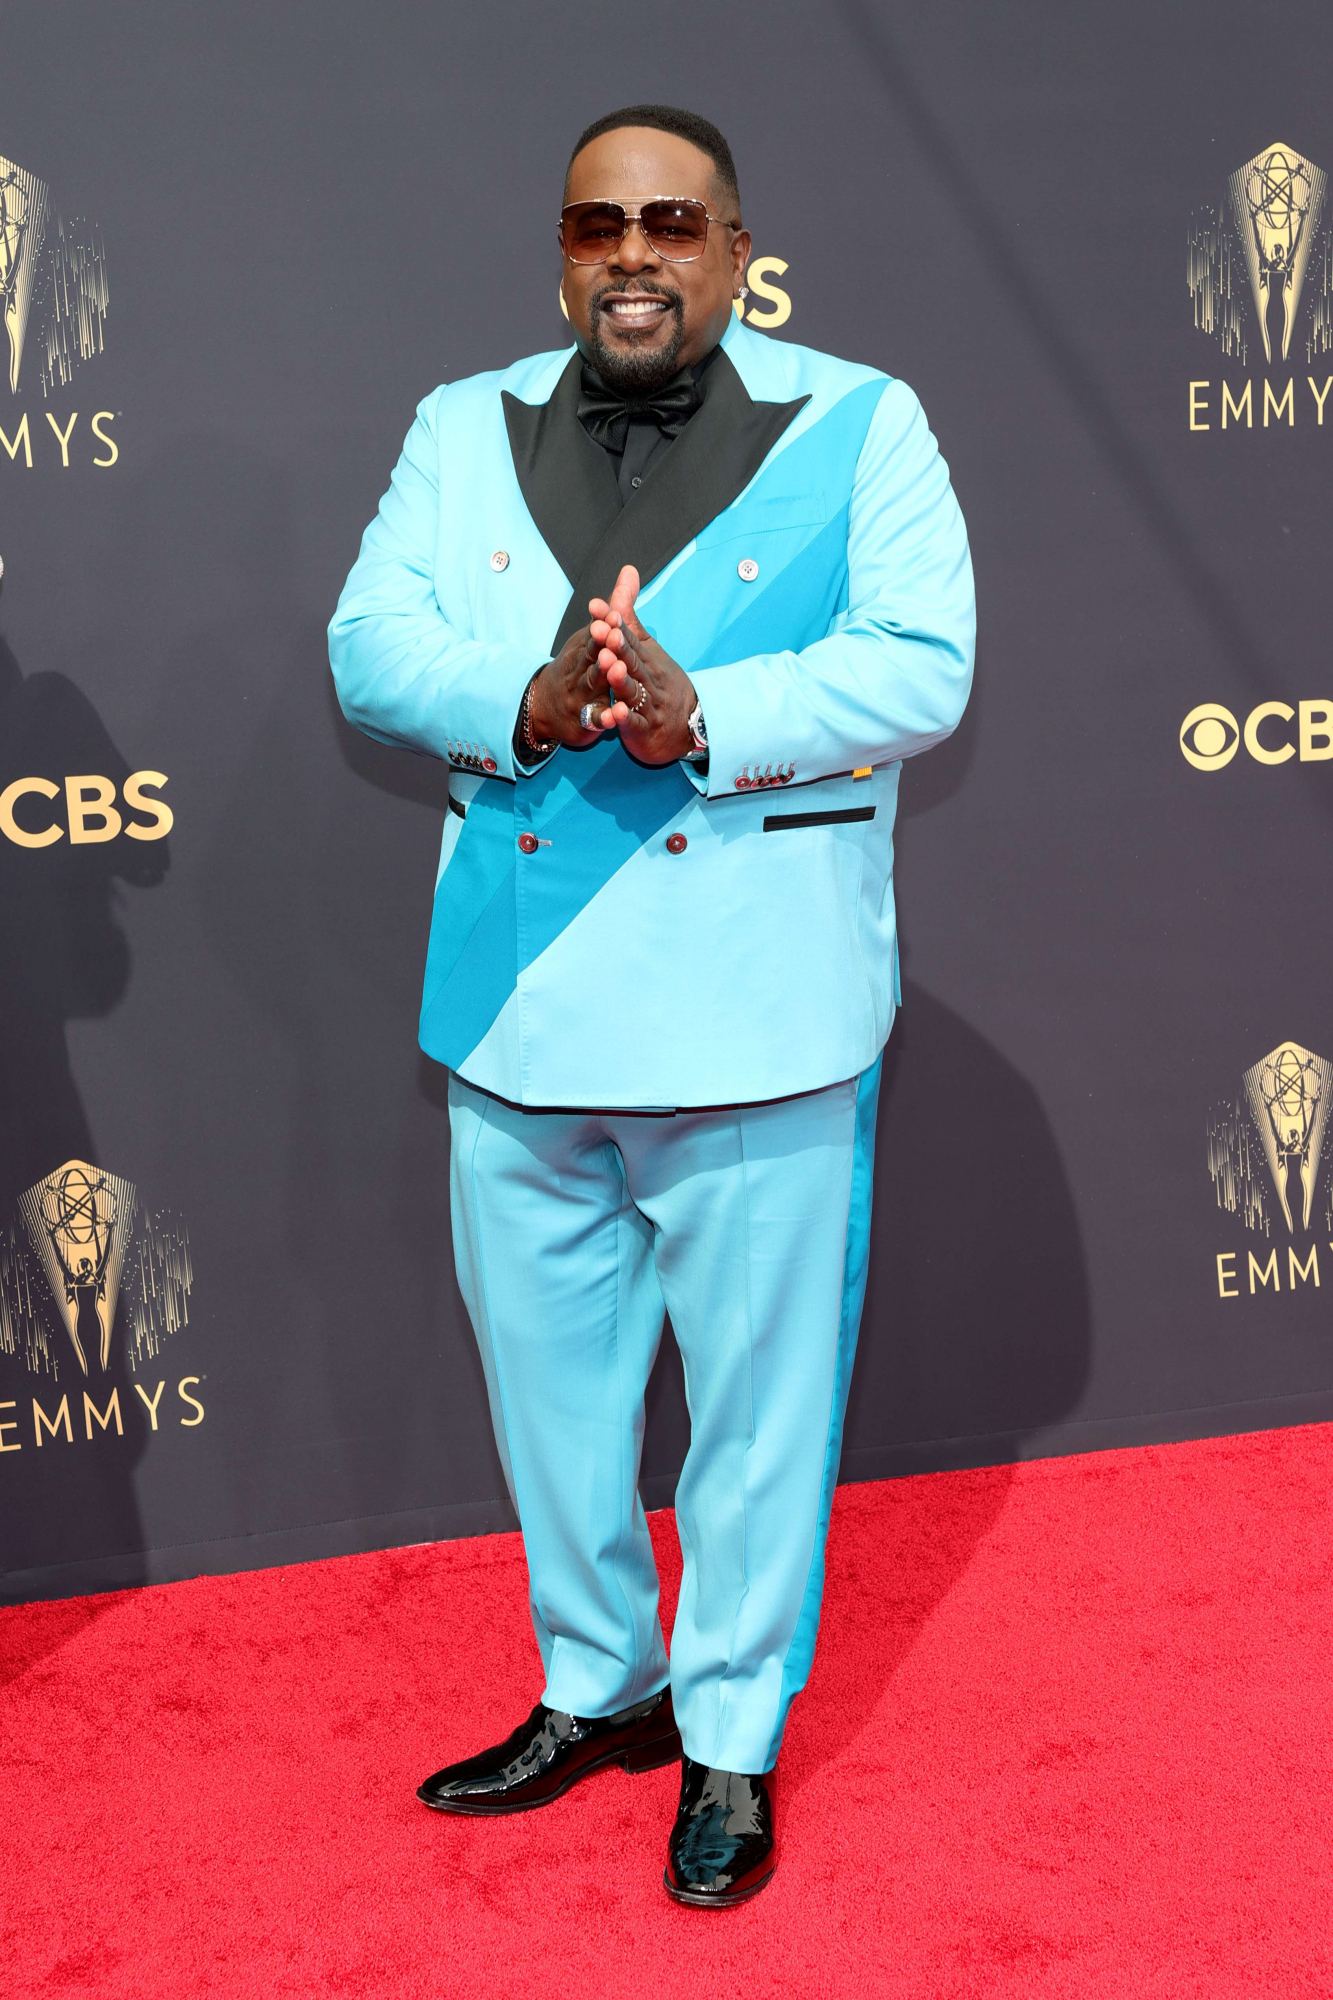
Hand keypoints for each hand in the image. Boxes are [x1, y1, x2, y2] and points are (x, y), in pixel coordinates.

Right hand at [524, 565, 639, 747]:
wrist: (544, 705)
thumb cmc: (577, 665)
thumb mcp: (593, 635)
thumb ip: (615, 606)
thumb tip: (631, 569)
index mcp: (585, 646)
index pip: (595, 631)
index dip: (603, 622)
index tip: (612, 612)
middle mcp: (581, 667)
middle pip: (592, 654)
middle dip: (602, 645)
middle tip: (613, 634)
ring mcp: (582, 694)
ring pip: (594, 684)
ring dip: (604, 676)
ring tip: (617, 668)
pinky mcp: (586, 720)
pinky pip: (597, 719)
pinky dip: (606, 717)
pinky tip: (617, 716)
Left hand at [591, 566, 696, 765]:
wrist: (690, 725)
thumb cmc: (662, 683)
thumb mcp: (647, 647)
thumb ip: (629, 615)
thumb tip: (626, 571)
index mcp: (645, 658)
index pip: (628, 636)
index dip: (613, 622)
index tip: (597, 607)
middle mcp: (648, 678)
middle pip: (631, 660)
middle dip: (617, 645)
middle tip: (601, 629)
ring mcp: (647, 705)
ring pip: (633, 690)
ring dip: (621, 679)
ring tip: (609, 665)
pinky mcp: (644, 730)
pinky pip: (635, 724)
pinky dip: (627, 719)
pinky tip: (617, 713)